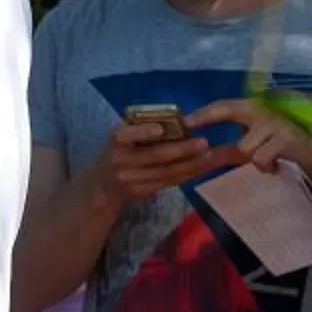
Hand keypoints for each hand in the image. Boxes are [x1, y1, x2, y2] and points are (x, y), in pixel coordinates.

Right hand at [88, 116, 221, 206]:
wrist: (101, 184)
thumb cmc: (118, 149)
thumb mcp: (122, 134)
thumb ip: (142, 127)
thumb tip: (177, 119)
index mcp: (117, 139)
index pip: (128, 134)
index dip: (144, 132)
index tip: (161, 128)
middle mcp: (121, 159)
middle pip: (155, 155)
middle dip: (182, 149)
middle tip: (204, 142)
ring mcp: (131, 179)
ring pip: (165, 172)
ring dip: (190, 164)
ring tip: (210, 156)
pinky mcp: (141, 192)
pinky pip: (168, 182)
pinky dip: (186, 175)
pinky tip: (201, 168)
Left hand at [201, 97, 311, 176]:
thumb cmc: (281, 147)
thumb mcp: (257, 142)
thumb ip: (236, 142)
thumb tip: (204, 151)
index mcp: (254, 108)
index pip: (222, 105)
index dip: (201, 112)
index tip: (181, 121)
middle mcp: (263, 109)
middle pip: (228, 110)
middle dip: (206, 119)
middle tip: (195, 137)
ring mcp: (276, 122)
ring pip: (244, 146)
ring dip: (253, 160)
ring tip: (267, 162)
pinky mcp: (287, 138)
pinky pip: (261, 158)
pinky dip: (266, 167)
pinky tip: (276, 168)